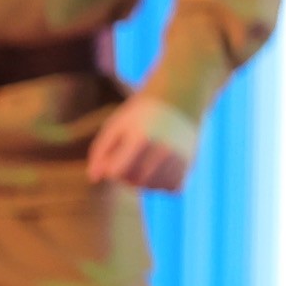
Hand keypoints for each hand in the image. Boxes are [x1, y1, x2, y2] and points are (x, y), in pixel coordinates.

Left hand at [85, 97, 200, 191]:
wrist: (180, 97)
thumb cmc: (142, 113)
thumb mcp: (116, 125)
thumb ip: (101, 151)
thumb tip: (94, 178)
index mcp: (141, 139)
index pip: (117, 173)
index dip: (111, 166)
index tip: (115, 153)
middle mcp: (163, 150)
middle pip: (135, 182)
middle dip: (127, 174)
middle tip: (130, 157)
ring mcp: (180, 158)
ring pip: (154, 188)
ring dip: (146, 180)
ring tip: (145, 161)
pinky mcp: (191, 163)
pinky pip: (174, 189)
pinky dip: (165, 183)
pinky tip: (161, 168)